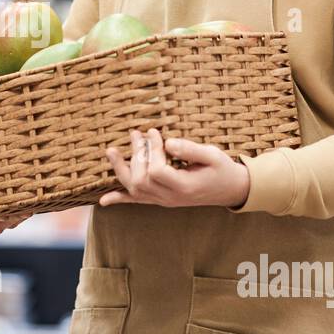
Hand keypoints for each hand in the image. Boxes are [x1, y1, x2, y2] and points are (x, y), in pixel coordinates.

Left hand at [99, 128, 250, 208]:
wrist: (229, 189)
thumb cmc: (222, 169)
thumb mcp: (212, 155)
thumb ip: (190, 149)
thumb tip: (168, 143)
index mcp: (184, 187)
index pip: (157, 170)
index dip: (152, 150)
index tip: (155, 132)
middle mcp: (171, 198)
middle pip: (142, 179)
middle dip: (136, 154)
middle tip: (137, 134)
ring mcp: (164, 201)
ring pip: (135, 190)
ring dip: (121, 170)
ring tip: (111, 151)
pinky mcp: (161, 200)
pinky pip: (137, 202)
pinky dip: (120, 199)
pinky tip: (103, 201)